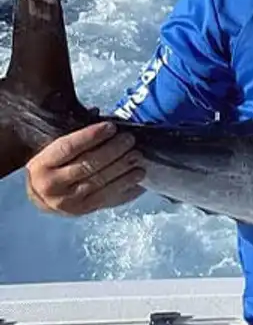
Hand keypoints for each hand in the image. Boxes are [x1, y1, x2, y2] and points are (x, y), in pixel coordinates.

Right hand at [25, 122, 144, 216]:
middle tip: (129, 140)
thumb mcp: (53, 150)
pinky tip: (138, 177)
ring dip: (123, 168)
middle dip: (113, 151)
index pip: (69, 147)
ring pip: (100, 182)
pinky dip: (126, 186)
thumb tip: (98, 114)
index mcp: (41, 164)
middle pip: (88, 165)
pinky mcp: (82, 211)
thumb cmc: (53, 166)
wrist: (42, 197)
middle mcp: (51, 185)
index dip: (92, 136)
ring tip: (137, 157)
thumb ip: (73, 134)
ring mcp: (67, 201)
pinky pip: (108, 198)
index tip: (111, 127)